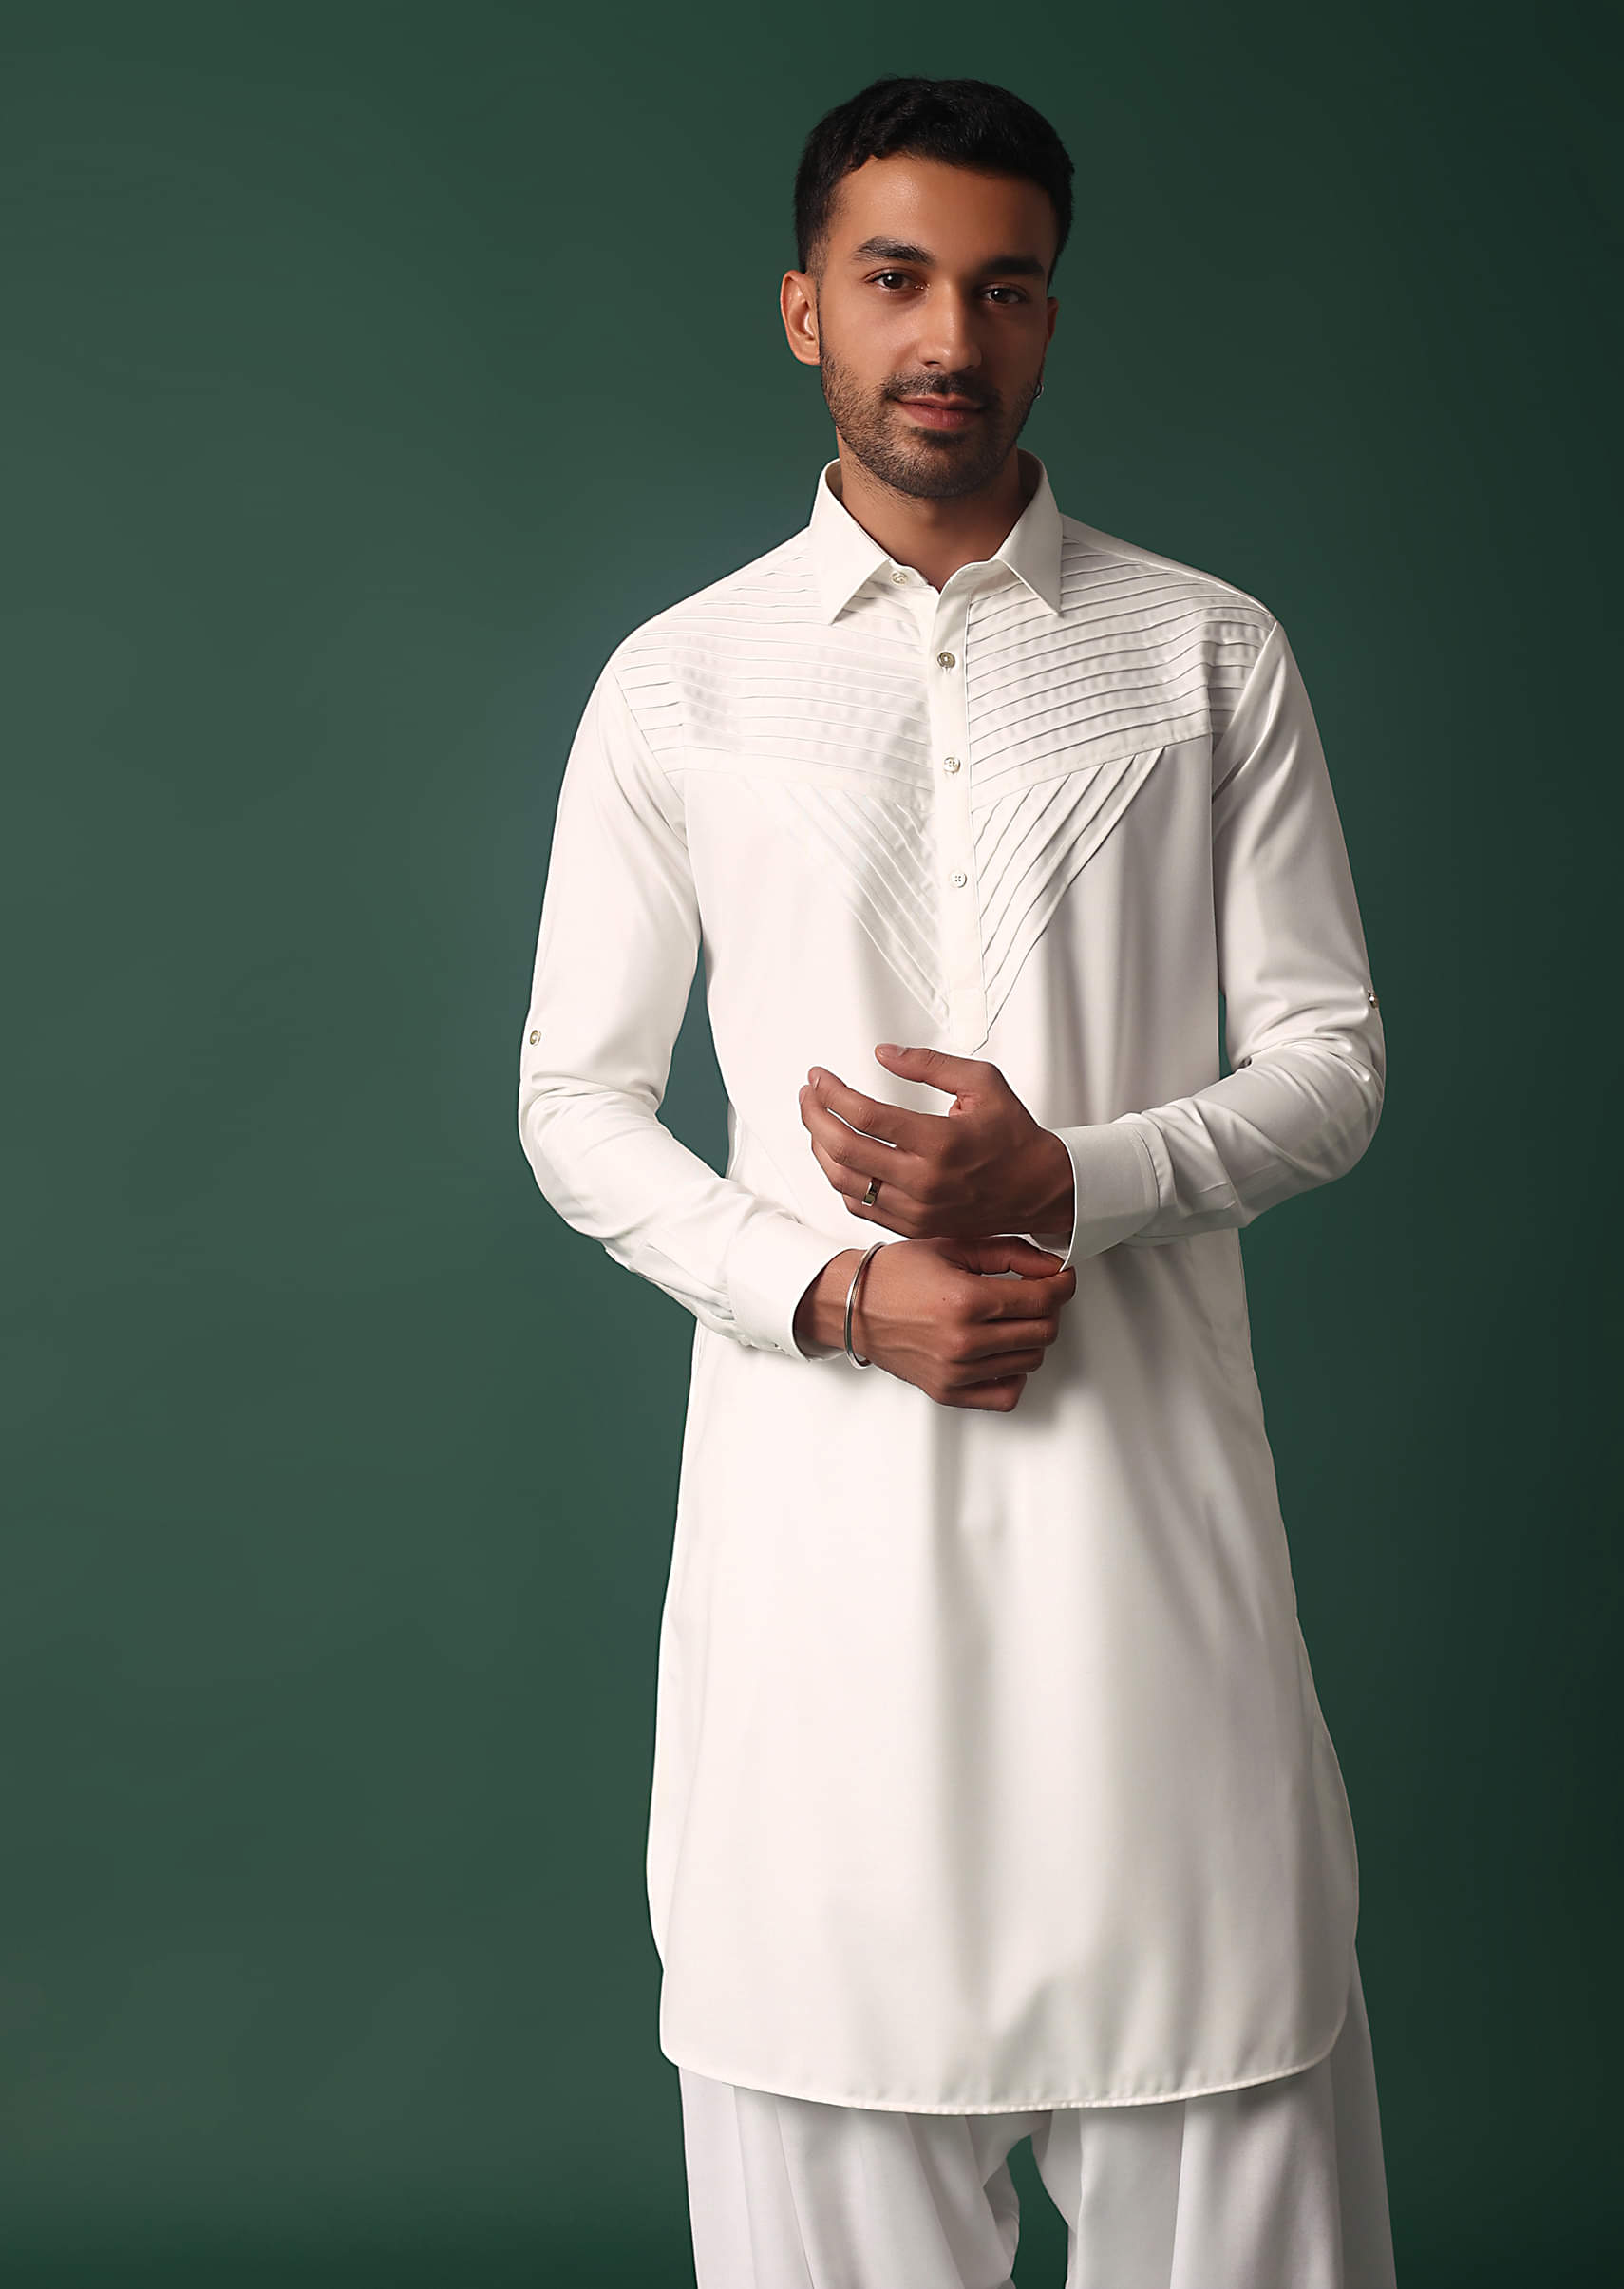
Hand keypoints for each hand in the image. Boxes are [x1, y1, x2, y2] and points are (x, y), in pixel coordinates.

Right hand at [791, 1234, 1077, 1410]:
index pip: (1044, 1299)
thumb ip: (1008, 1252)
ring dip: (1031, 1337)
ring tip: (1012, 1319)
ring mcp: (957, 1371)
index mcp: (966, 1300)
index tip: (1062, 1278)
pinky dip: (1014, 1374)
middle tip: (1036, 1294)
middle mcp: (963, 1341)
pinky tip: (1002, 1352)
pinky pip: (1006, 1394)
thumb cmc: (894, 1275)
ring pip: (1031, 1360)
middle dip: (1049, 1308)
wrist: (851, 1306)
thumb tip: (1049, 1266)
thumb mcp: (953, 1246)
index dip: (1062, 1285)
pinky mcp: (948, 1391)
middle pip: (1044, 1331)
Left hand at [797, 1044, 1073, 1240]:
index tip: (819, 1076)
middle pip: (843, 1149)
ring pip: (844, 1181)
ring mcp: (916, 1209)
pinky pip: (860, 1206)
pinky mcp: (914, 1226)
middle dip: (814, 1116)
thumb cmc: (1013, 1135)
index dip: (831, 1092)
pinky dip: (841, 1180)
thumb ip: (929, 1064)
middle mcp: (924, 1180)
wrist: (1040, 1189)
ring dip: (820, 1148)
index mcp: (940, 1141)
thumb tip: (883, 1053)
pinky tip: (839, 1156)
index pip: (865, 1115)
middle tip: (807, 1095)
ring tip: (817, 1123)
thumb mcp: (982, 1082)